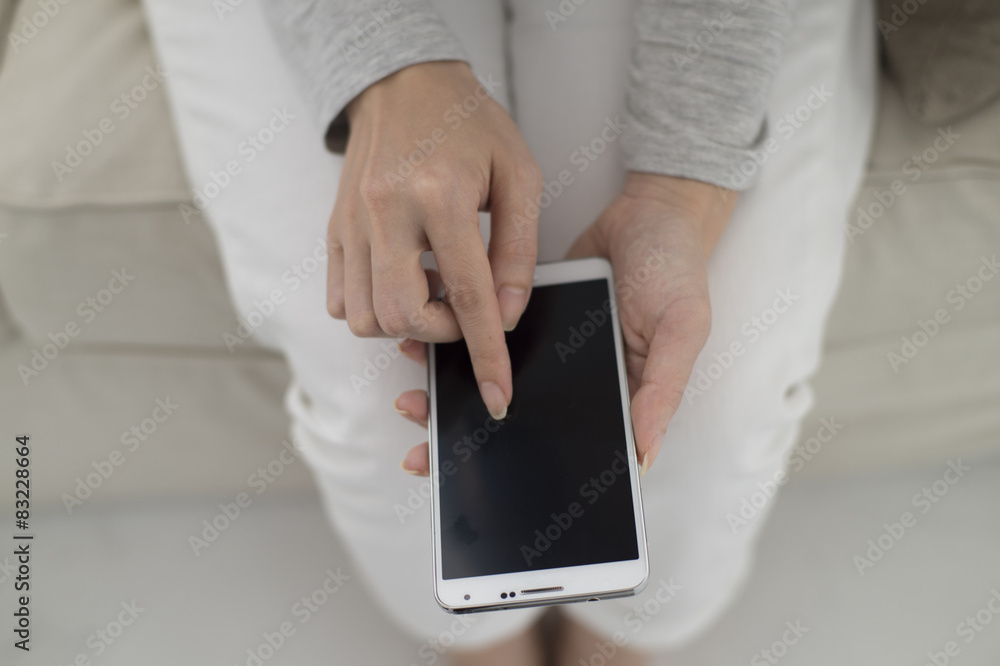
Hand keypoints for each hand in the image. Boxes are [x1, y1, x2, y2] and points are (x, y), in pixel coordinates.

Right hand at [329, 61, 542, 419]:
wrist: (405, 83)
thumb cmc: (469, 125)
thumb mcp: (518, 175)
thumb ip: (518, 249)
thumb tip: (508, 313)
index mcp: (438, 194)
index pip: (466, 295)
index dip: (485, 354)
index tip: (498, 396)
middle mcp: (385, 211)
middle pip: (403, 316)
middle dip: (442, 333)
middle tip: (464, 308)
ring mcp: (350, 223)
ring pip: (364, 318)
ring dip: (405, 324)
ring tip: (432, 289)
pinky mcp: (333, 230)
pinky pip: (340, 299)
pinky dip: (372, 308)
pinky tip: (403, 281)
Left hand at [392, 173, 734, 475]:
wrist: (652, 208)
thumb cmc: (678, 268)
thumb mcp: (683, 327)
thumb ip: (663, 388)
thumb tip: (645, 454)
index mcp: (615, 396)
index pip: (566, 448)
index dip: (520, 466)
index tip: (471, 478)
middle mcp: (575, 381)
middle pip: (518, 420)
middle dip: (469, 436)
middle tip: (423, 451)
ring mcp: (547, 350)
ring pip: (494, 381)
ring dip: (453, 392)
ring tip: (414, 398)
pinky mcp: (526, 316)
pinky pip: (488, 336)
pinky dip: (457, 343)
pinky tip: (425, 345)